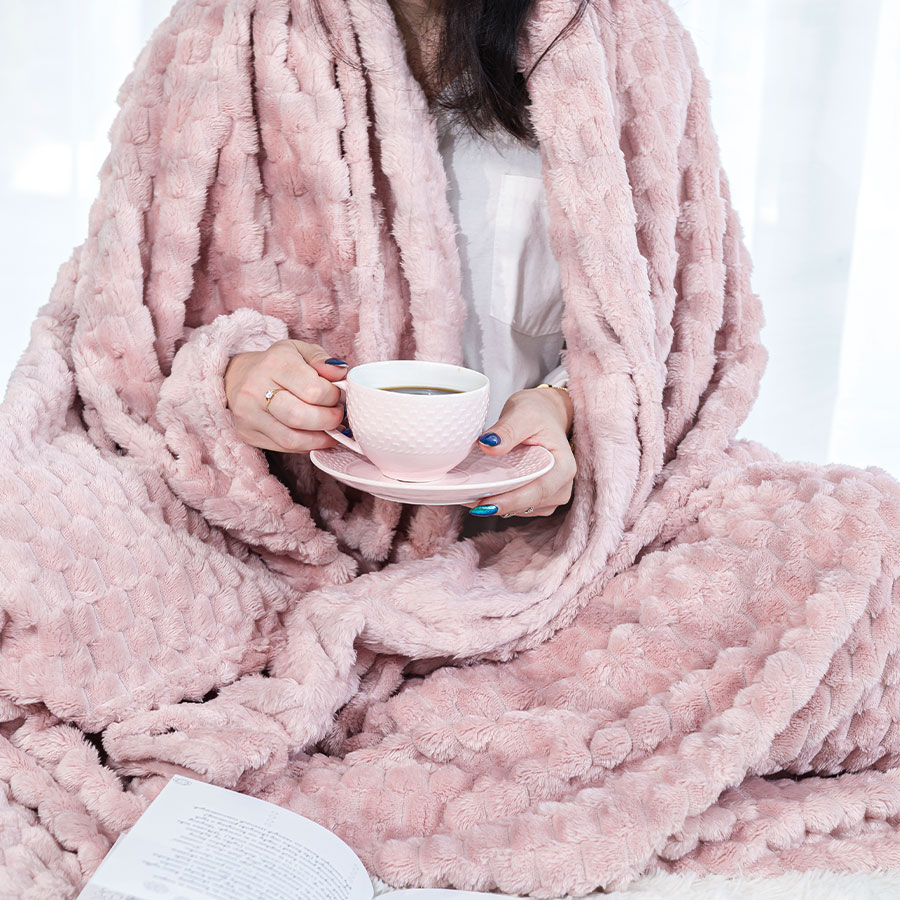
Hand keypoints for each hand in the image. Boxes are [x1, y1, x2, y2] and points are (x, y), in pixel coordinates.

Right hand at [224, 340, 347, 452]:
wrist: (235, 376)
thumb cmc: (276, 364)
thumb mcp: (299, 351)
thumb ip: (322, 360)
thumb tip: (341, 372)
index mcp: (275, 364)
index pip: (313, 390)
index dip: (333, 398)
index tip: (337, 396)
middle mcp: (256, 389)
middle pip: (301, 417)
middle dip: (328, 421)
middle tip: (337, 416)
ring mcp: (248, 414)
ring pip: (292, 439)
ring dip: (320, 439)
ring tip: (330, 431)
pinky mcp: (247, 433)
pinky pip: (284, 447)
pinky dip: (305, 445)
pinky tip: (314, 436)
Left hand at [463, 387, 575, 517]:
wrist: (543, 414)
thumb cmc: (538, 413)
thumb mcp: (523, 413)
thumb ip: (507, 430)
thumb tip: (488, 445)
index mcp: (564, 467)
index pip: (538, 490)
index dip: (511, 500)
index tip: (485, 502)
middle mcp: (560, 487)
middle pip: (527, 503)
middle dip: (497, 503)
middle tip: (466, 497)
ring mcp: (549, 497)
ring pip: (518, 509)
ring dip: (494, 502)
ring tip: (469, 491)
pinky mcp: (536, 500)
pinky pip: (514, 506)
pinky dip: (496, 499)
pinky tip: (479, 490)